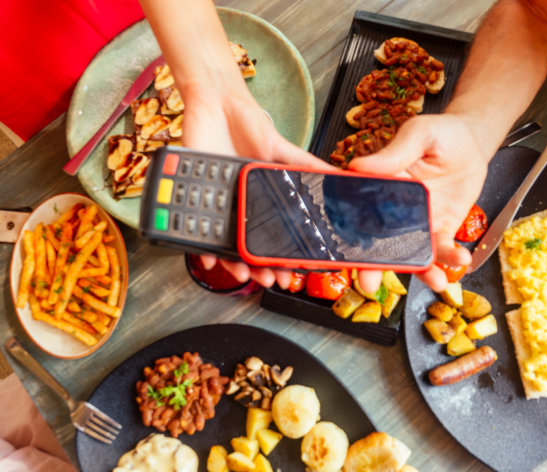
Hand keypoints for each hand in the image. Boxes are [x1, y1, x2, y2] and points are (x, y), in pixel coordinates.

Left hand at [182, 85, 329, 287]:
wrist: (216, 104)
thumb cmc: (249, 125)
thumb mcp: (283, 148)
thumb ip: (307, 166)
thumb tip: (339, 177)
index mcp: (261, 198)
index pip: (273, 235)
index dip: (282, 257)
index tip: (291, 273)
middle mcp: (241, 206)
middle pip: (250, 247)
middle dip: (261, 269)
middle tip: (270, 280)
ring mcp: (219, 205)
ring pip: (227, 245)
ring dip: (235, 265)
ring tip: (244, 273)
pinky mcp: (196, 197)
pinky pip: (195, 231)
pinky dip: (201, 248)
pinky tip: (209, 259)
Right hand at [348, 113, 488, 291]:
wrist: (471, 141)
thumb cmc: (440, 133)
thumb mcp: (417, 134)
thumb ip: (394, 152)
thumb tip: (358, 165)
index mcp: (379, 187)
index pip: (357, 214)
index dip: (347, 237)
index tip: (344, 257)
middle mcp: (394, 210)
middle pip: (379, 244)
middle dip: (374, 268)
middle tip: (369, 286)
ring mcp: (418, 223)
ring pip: (411, 253)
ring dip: (421, 271)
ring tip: (435, 281)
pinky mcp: (441, 228)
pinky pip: (442, 249)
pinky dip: (450, 258)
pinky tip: (460, 259)